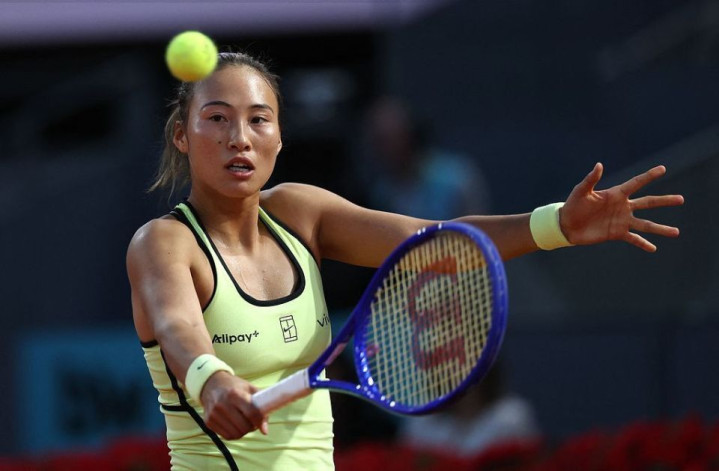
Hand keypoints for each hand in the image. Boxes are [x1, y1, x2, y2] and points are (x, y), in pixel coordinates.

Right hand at [200, 371, 268, 439]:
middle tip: (253, 423)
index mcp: (234, 393)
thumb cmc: (234, 387)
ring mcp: (213, 414)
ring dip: (243, 432)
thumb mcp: (249, 389)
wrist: (211, 385)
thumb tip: (265, 429)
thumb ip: (261, 405)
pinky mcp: (208, 422)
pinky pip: (227, 436)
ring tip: (244, 423)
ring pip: (236, 434)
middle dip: (252, 427)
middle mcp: (222, 404)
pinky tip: (234, 425)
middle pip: (244, 426)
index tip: (264, 427)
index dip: (260, 421)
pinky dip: (234, 433)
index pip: (251, 412)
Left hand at [559, 163, 683, 251]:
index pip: (636, 183)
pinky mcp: (616, 233)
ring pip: (645, 224)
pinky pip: (633, 239)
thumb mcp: (581, 191)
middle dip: (664, 201)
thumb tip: (599, 165)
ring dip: (660, 228)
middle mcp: (622, 207)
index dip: (649, 176)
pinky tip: (653, 248)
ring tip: (676, 232)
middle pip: (648, 202)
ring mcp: (621, 221)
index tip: (663, 169)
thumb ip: (591, 179)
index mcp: (616, 194)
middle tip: (681, 199)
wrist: (566, 225)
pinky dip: (643, 244)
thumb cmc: (573, 205)